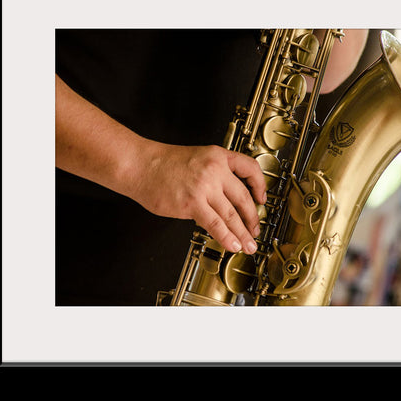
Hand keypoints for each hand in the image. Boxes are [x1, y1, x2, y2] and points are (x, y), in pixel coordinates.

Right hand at [127, 142, 266, 254]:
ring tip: (248, 244)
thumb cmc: (161, 163)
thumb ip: (213, 175)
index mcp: (218, 156)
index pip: (250, 168)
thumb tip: (225, 200)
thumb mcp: (196, 158)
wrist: (139, 165)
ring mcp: (204, 187)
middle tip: (255, 231)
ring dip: (242, 233)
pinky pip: (215, 223)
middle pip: (243, 197)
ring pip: (231, 214)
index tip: (261, 198)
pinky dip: (226, 236)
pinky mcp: (192, 203)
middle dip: (252, 218)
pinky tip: (232, 244)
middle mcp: (215, 170)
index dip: (260, 186)